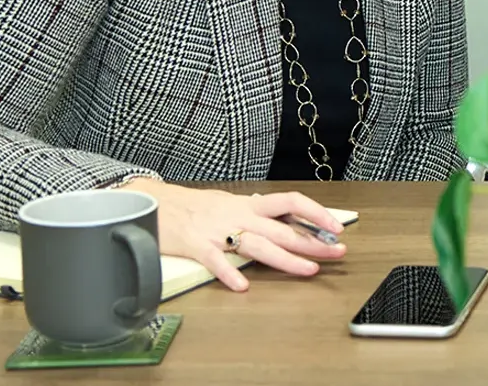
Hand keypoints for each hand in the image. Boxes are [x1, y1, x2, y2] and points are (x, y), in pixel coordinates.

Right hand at [116, 179, 346, 290]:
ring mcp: (217, 230)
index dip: (316, 213)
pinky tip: (243, 285)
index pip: (291, 202)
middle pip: (282, 229)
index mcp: (248, 205)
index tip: (336, 227)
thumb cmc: (192, 205)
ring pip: (258, 245)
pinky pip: (215, 260)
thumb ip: (254, 213)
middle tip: (337, 252)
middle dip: (313, 242)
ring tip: (308, 270)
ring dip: (286, 259)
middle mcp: (238, 215)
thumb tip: (284, 218)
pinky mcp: (195, 245)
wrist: (151, 201)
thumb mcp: (229, 203)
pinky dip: (228, 272)